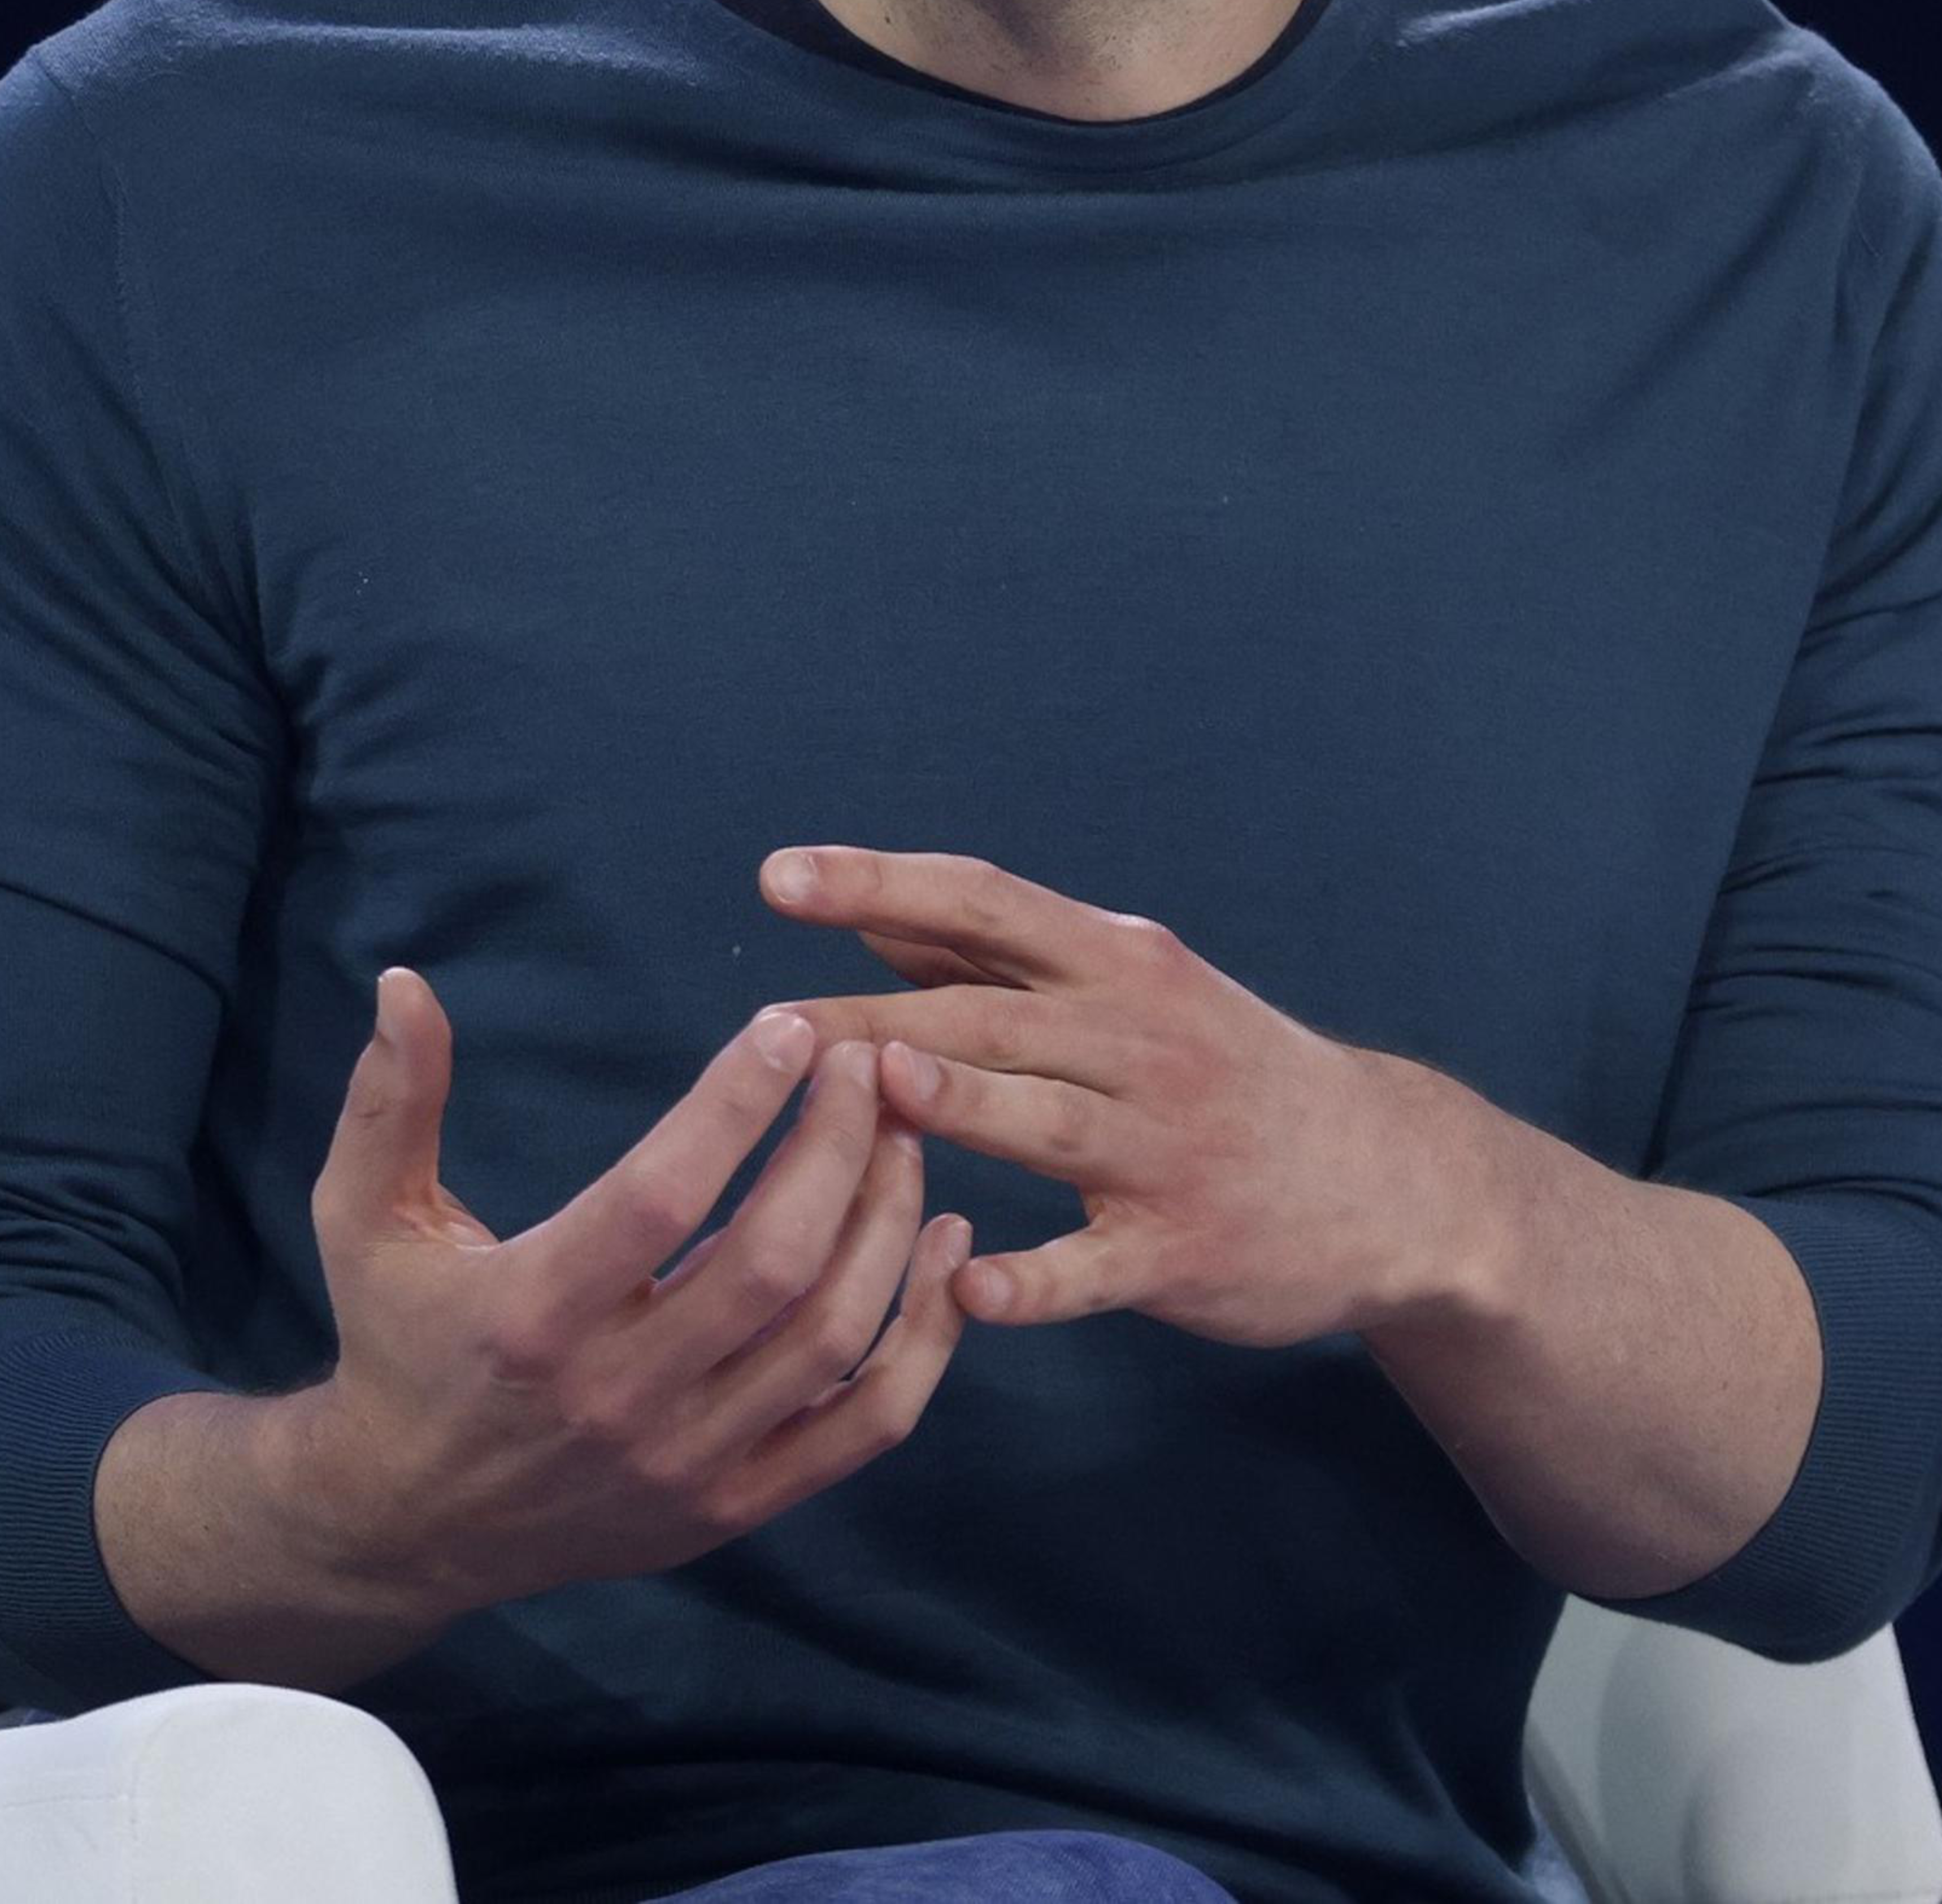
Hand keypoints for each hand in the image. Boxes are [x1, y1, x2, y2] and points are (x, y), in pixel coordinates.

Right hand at [300, 973, 974, 1615]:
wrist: (404, 1522)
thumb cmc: (398, 1341)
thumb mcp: (364, 1218)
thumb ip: (390, 1102)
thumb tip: (405, 982)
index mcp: (531, 1314)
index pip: (662, 1197)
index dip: (736, 1106)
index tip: (788, 1026)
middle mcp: (616, 1396)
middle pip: (771, 1262)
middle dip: (838, 1145)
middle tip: (869, 1060)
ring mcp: (685, 1462)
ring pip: (831, 1335)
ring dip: (888, 1221)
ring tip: (907, 1131)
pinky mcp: (733, 1507)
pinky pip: (866, 1425)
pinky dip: (925, 1339)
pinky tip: (950, 1248)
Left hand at [756, 846, 1476, 1344]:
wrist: (1391, 1179)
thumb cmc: (1226, 1070)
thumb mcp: (1135, 988)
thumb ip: (1004, 957)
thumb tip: (874, 913)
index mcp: (1120, 964)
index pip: (985, 901)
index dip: (880, 884)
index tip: (780, 876)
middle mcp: (1141, 1041)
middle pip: (992, 1015)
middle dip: (875, 1016)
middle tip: (768, 1024)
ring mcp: (1166, 1148)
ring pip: (1047, 1121)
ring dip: (964, 1103)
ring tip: (881, 1091)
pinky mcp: (1184, 1249)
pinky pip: (1096, 1267)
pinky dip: (1033, 1279)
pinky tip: (965, 1283)